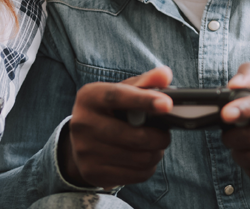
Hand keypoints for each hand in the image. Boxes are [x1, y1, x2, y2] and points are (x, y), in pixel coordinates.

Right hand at [61, 66, 173, 187]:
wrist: (81, 142)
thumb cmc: (109, 112)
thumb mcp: (123, 92)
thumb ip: (145, 82)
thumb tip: (165, 75)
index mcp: (89, 97)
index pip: (118, 97)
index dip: (144, 100)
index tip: (167, 104)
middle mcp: (82, 123)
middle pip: (134, 136)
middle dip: (159, 137)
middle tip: (164, 135)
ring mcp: (85, 151)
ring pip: (139, 158)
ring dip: (156, 153)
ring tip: (155, 146)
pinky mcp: (92, 172)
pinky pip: (135, 175)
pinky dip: (148, 168)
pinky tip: (143, 159)